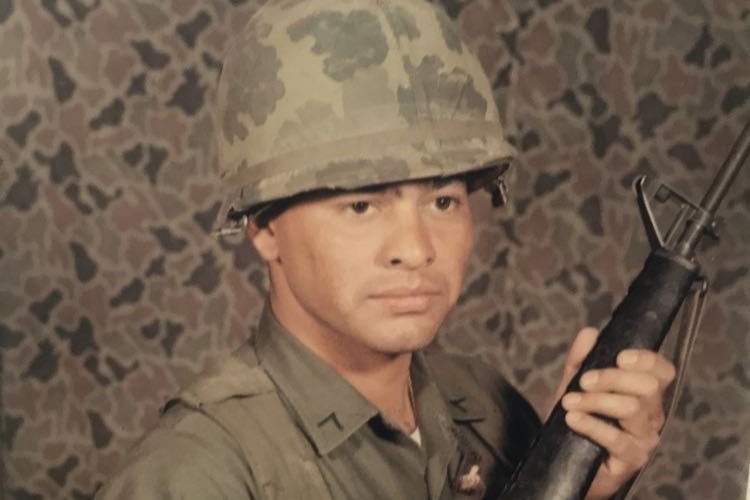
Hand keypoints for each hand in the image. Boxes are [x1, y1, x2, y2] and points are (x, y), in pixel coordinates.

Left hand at [552, 328, 675, 499]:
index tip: (620, 356)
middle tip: (584, 381)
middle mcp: (652, 414)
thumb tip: (589, 333)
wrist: (568, 460)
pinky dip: (591, 425)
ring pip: (632, 409)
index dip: (646, 360)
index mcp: (644, 392)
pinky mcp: (632, 460)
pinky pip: (616, 438)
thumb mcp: (574, 384)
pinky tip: (572, 419)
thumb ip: (580, 359)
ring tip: (569, 402)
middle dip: (612, 378)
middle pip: (647, 386)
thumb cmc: (578, 419)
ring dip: (596, 401)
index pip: (662, 371)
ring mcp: (644, 438)